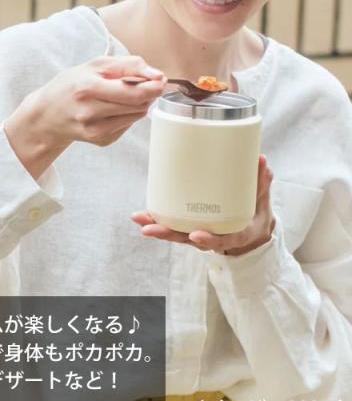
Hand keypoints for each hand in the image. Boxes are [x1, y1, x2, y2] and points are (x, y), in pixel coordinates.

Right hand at [5, 55, 167, 179]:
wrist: (47, 114)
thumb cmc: (72, 84)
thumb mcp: (95, 65)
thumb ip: (129, 65)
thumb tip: (158, 75)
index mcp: (88, 89)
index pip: (134, 92)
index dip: (153, 85)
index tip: (160, 79)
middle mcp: (90, 112)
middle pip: (138, 105)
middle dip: (149, 93)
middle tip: (147, 84)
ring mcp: (94, 130)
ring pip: (136, 115)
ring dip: (139, 104)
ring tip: (124, 95)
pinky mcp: (100, 141)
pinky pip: (128, 126)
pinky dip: (127, 115)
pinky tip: (113, 109)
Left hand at [131, 155, 275, 255]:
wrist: (249, 231)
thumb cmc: (253, 216)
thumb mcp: (262, 203)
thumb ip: (261, 182)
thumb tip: (261, 159)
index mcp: (233, 235)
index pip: (220, 240)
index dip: (208, 239)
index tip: (196, 235)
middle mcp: (211, 237)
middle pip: (186, 239)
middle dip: (166, 233)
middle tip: (149, 228)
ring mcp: (196, 233)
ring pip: (174, 233)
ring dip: (155, 226)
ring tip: (138, 218)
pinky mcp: (187, 226)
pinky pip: (171, 225)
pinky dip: (156, 220)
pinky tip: (140, 215)